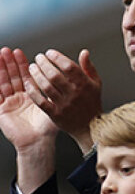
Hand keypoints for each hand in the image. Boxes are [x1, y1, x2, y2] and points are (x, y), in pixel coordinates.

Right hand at [0, 47, 57, 193]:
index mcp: (33, 95)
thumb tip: (69, 85)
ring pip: (5, 82)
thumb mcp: (58, 104)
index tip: (28, 54)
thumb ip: (64, 90)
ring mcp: (10, 103)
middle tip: (11, 50)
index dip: (27, 65)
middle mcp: (21, 98)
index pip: (28, 76)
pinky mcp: (2, 110)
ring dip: (2, 69)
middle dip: (13, 63)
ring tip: (2, 55)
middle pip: (15, 76)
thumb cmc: (49, 126)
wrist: (38, 143)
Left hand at [24, 49, 101, 153]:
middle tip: (38, 58)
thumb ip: (89, 67)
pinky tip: (28, 84)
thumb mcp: (96, 83)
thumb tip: (84, 53)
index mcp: (85, 84)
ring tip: (32, 67)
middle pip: (55, 75)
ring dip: (36, 75)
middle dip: (44, 64)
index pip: (69, 67)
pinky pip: (41, 101)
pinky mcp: (55, 114)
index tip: (50, 53)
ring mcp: (64, 104)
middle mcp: (74, 94)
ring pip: (46, 87)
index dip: (57, 57)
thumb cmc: (92, 103)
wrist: (90, 126)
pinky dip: (33, 91)